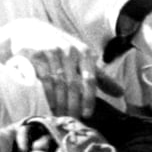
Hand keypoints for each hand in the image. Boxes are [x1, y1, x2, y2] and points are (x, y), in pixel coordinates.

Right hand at [0, 19, 121, 118]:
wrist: (31, 31)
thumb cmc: (62, 48)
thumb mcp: (83, 58)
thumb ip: (100, 76)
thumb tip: (121, 92)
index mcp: (84, 52)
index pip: (90, 79)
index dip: (89, 99)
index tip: (87, 115)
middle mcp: (69, 51)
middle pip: (73, 84)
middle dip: (73, 105)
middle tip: (72, 120)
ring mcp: (52, 52)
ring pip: (58, 84)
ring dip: (60, 103)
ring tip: (60, 117)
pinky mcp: (36, 55)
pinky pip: (43, 80)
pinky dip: (47, 96)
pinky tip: (48, 106)